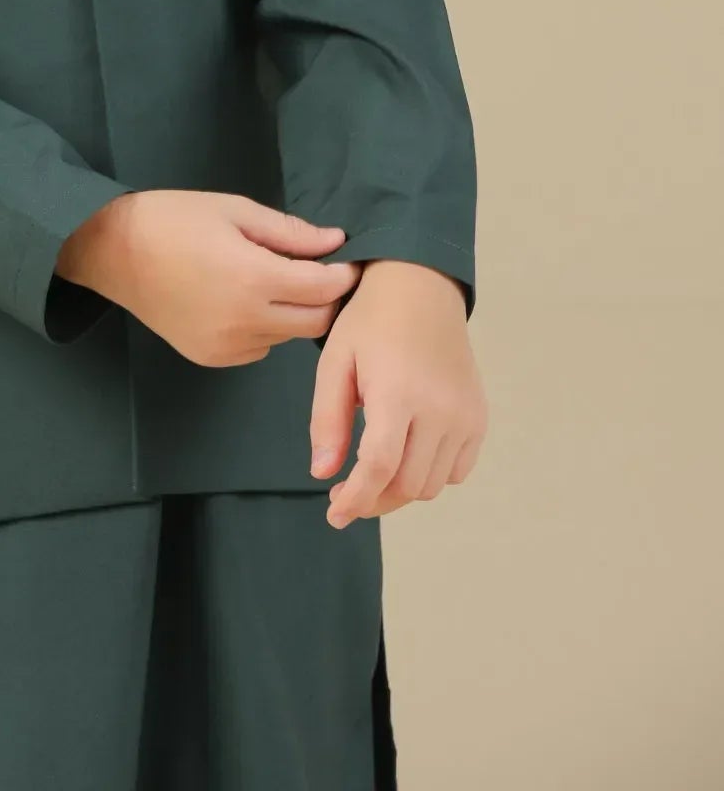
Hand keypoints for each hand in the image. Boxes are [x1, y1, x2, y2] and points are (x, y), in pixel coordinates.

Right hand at [57, 191, 362, 364]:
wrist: (113, 252)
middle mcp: (245, 321)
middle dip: (326, 298)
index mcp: (253, 278)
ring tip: (275, 282)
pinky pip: (259, 347)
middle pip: (315, 322)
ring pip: (287, 338)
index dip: (343, 273)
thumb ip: (289, 231)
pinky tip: (244, 301)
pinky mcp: (211, 358)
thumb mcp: (234, 209)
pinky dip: (265, 327)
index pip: (324, 288)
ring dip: (294, 313)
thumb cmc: (174, 219)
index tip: (346, 259)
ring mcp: (227, 346)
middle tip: (318, 272)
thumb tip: (336, 242)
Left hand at [309, 259, 487, 525]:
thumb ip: (327, 419)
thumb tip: (323, 474)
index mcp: (399, 393)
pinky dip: (431, 475)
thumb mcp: (335, 361)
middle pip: (408, 485)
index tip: (334, 515)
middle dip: (373, 499)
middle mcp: (440, 410)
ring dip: (400, 490)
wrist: (421, 286)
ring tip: (373, 474)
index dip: (356, 499)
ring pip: (433, 484)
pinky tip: (407, 457)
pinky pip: (457, 470)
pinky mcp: (479, 417)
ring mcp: (465, 415)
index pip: (380, 468)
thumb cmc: (369, 320)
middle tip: (345, 493)